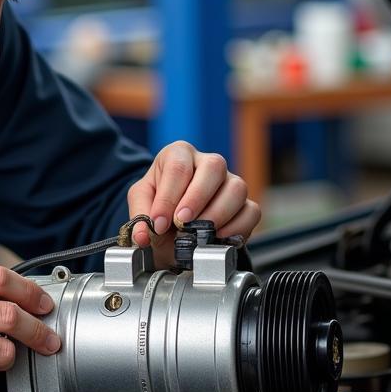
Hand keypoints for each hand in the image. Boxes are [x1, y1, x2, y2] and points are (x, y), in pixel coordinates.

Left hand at [127, 141, 260, 266]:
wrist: (173, 229)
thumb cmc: (159, 208)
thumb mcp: (141, 207)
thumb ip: (139, 219)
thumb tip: (142, 236)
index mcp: (178, 154)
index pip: (177, 167)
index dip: (168, 198)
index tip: (159, 223)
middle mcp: (207, 163)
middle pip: (214, 166)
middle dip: (197, 198)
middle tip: (182, 222)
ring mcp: (230, 181)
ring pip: (237, 188)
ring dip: (218, 214)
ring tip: (199, 233)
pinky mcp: (245, 203)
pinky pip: (251, 210)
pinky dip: (238, 227)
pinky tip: (219, 237)